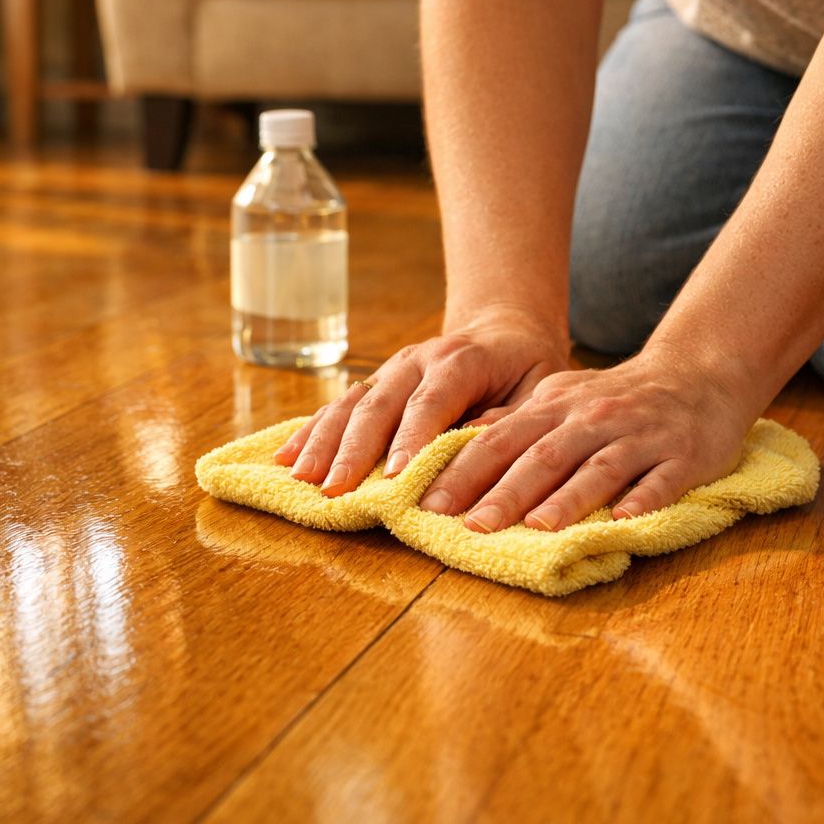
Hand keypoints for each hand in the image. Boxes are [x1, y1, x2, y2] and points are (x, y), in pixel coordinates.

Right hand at [273, 311, 571, 495]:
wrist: (503, 332)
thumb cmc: (526, 371)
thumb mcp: (539, 390)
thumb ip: (510, 419)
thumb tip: (476, 446)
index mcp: (460, 360)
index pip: (431, 401)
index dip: (412, 438)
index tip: (395, 476)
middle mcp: (416, 360)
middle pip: (379, 405)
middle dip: (353, 450)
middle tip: (335, 490)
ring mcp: (388, 370)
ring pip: (349, 405)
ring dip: (322, 444)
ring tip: (300, 479)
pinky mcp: (372, 384)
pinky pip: (336, 407)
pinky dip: (310, 433)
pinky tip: (284, 458)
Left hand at [418, 346, 763, 531]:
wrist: (696, 374)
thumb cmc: (614, 400)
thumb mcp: (559, 401)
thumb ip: (514, 426)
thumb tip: (455, 452)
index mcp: (554, 407)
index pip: (500, 440)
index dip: (465, 472)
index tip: (430, 503)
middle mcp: (591, 418)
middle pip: (542, 457)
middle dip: (505, 492)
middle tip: (472, 527)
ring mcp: (638, 435)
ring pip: (598, 468)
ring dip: (568, 498)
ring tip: (538, 527)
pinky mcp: (683, 454)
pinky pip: (661, 479)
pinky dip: (643, 499)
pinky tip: (623, 521)